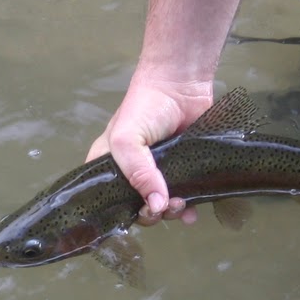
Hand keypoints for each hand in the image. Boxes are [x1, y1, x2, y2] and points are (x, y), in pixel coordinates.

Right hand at [87, 76, 213, 224]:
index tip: (133, 213)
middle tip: (162, 206)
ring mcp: (159, 174)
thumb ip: (137, 174)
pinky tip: (193, 212)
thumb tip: (156, 206)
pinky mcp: (183, 171)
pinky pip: (185, 200)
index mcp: (109, 166)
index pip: (106, 199)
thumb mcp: (127, 140)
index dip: (117, 212)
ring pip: (161, 207)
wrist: (182, 85)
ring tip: (181, 204)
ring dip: (170, 213)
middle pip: (135, 207)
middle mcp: (132, 173)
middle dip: (149, 214)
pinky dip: (188, 210)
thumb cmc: (144, 107)